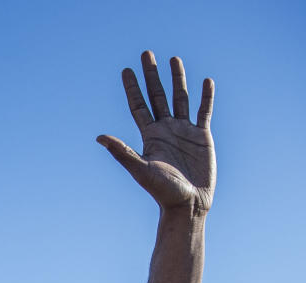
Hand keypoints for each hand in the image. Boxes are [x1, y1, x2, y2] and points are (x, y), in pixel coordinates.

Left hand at [98, 53, 214, 212]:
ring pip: (180, 98)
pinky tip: (206, 81)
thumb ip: (123, 152)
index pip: (139, 106)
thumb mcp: (141, 170)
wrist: (188, 205)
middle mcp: (165, 130)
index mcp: (150, 136)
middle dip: (152, 75)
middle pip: (157, 95)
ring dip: (177, 79)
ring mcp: (184, 131)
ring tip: (173, 59)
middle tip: (146, 54)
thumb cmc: (163, 191)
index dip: (132, 88)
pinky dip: (206, 96)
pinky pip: (204, 111)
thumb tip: (100, 137)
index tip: (126, 70)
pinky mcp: (202, 136)